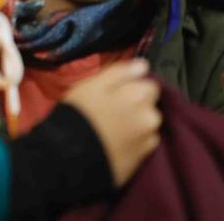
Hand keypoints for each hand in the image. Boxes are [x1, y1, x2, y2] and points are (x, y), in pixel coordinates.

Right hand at [63, 59, 161, 187]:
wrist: (73, 156)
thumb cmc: (80, 114)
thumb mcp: (92, 85)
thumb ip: (120, 72)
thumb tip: (143, 65)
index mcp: (139, 95)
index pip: (150, 84)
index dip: (133, 86)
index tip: (115, 92)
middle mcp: (150, 116)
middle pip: (149, 104)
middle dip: (136, 104)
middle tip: (111, 109)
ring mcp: (149, 138)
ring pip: (147, 123)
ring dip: (137, 122)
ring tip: (113, 126)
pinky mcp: (144, 157)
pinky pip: (145, 142)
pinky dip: (136, 139)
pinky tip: (118, 140)